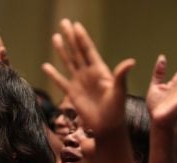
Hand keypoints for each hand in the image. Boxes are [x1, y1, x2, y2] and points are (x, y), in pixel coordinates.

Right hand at [43, 19, 133, 138]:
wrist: (107, 126)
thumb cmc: (116, 109)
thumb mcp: (120, 91)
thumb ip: (121, 75)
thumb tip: (131, 61)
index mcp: (100, 70)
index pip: (89, 50)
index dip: (82, 38)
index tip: (76, 25)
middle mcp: (88, 73)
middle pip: (77, 52)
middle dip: (70, 38)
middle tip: (64, 23)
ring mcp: (79, 82)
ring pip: (68, 63)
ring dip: (62, 51)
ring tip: (55, 37)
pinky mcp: (72, 93)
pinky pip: (61, 81)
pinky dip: (53, 74)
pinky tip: (46, 66)